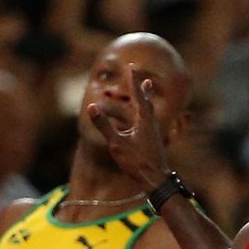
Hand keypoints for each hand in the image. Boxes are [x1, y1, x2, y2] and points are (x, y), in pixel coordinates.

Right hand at [84, 60, 172, 186]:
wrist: (156, 181)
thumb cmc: (137, 162)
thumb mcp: (116, 143)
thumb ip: (104, 125)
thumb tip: (91, 106)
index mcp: (145, 121)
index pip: (139, 96)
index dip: (134, 81)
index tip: (133, 67)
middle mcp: (152, 125)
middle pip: (147, 102)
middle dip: (143, 89)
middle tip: (143, 77)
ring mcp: (154, 134)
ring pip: (149, 113)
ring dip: (145, 101)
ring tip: (145, 94)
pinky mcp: (153, 143)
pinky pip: (148, 123)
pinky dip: (144, 115)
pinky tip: (143, 121)